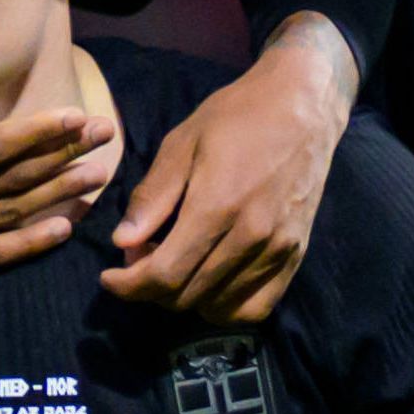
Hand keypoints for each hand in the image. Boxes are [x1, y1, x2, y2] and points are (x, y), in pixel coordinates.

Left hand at [103, 19, 355, 323]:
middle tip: (140, 258)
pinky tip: (209, 282)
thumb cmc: (237, 116)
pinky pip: (255, 308)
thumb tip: (123, 243)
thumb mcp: (182, 143)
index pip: (165, 275)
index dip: (129, 285)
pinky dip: (225, 306)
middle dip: (150, 288)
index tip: (110, 277)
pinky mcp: (296, 255)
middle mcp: (252, 235)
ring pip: (218, 307)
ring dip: (184, 297)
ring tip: (174, 264)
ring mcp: (278, 249)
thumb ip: (153, 197)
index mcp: (218, 205)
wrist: (303, 105)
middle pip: (187, 296)